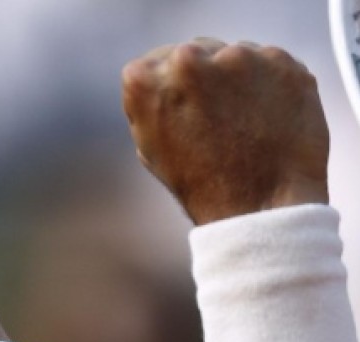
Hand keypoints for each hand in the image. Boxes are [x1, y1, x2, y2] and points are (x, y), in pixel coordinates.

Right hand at [122, 39, 328, 223]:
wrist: (259, 206)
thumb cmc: (199, 184)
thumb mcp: (150, 145)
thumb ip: (151, 102)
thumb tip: (164, 77)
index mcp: (145, 81)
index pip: (152, 63)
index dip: (167, 88)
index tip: (181, 110)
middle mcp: (188, 59)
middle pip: (193, 52)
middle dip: (202, 77)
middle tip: (214, 119)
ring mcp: (238, 58)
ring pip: (233, 55)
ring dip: (236, 80)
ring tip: (242, 123)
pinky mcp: (279, 62)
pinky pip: (269, 64)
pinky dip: (269, 85)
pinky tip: (266, 117)